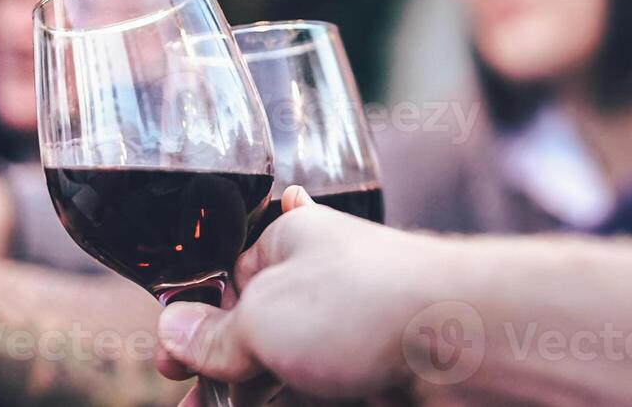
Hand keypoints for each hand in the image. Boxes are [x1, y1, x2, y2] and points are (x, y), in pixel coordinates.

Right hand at [155, 187, 451, 401]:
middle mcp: (319, 280)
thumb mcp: (262, 318)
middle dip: (217, 368)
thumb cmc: (359, 305)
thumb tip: (172, 331)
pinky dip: (289, 400)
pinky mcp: (374, 372)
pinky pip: (320, 388)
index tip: (168, 363)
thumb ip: (213, 334)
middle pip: (254, 326)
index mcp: (289, 241)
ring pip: (285, 365)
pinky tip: (270, 406)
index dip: (193, 320)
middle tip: (189, 402)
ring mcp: (348, 328)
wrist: (463, 342)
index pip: (227, 277)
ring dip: (249, 393)